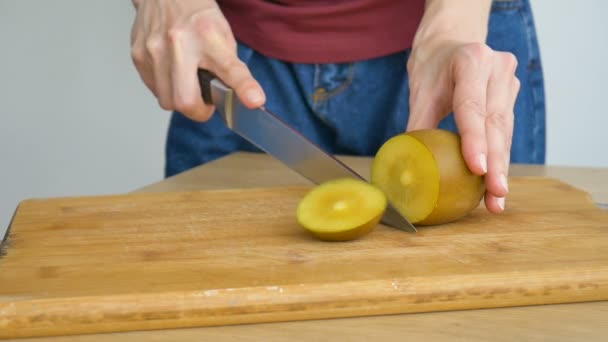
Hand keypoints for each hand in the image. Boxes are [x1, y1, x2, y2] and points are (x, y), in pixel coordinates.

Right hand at [130, 0, 264, 120]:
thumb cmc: (196, 16)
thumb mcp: (223, 35)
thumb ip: (230, 69)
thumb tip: (240, 99)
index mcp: (208, 36)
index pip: (229, 68)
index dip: (244, 88)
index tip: (254, 100)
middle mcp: (179, 43)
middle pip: (186, 100)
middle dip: (199, 111)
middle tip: (205, 103)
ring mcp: (154, 50)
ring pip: (167, 101)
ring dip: (181, 100)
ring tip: (187, 83)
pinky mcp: (138, 55)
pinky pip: (154, 90)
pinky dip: (166, 89)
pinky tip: (172, 73)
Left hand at [406, 40, 519, 212]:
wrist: (451, 43)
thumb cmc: (432, 69)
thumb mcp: (420, 94)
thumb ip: (418, 128)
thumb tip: (411, 168)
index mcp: (470, 61)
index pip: (472, 106)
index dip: (475, 139)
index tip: (478, 169)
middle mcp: (496, 68)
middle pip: (495, 123)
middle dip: (496, 163)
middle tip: (495, 194)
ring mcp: (509, 80)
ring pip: (505, 130)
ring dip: (501, 167)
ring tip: (496, 199)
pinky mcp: (513, 93)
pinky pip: (507, 130)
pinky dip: (501, 157)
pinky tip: (496, 184)